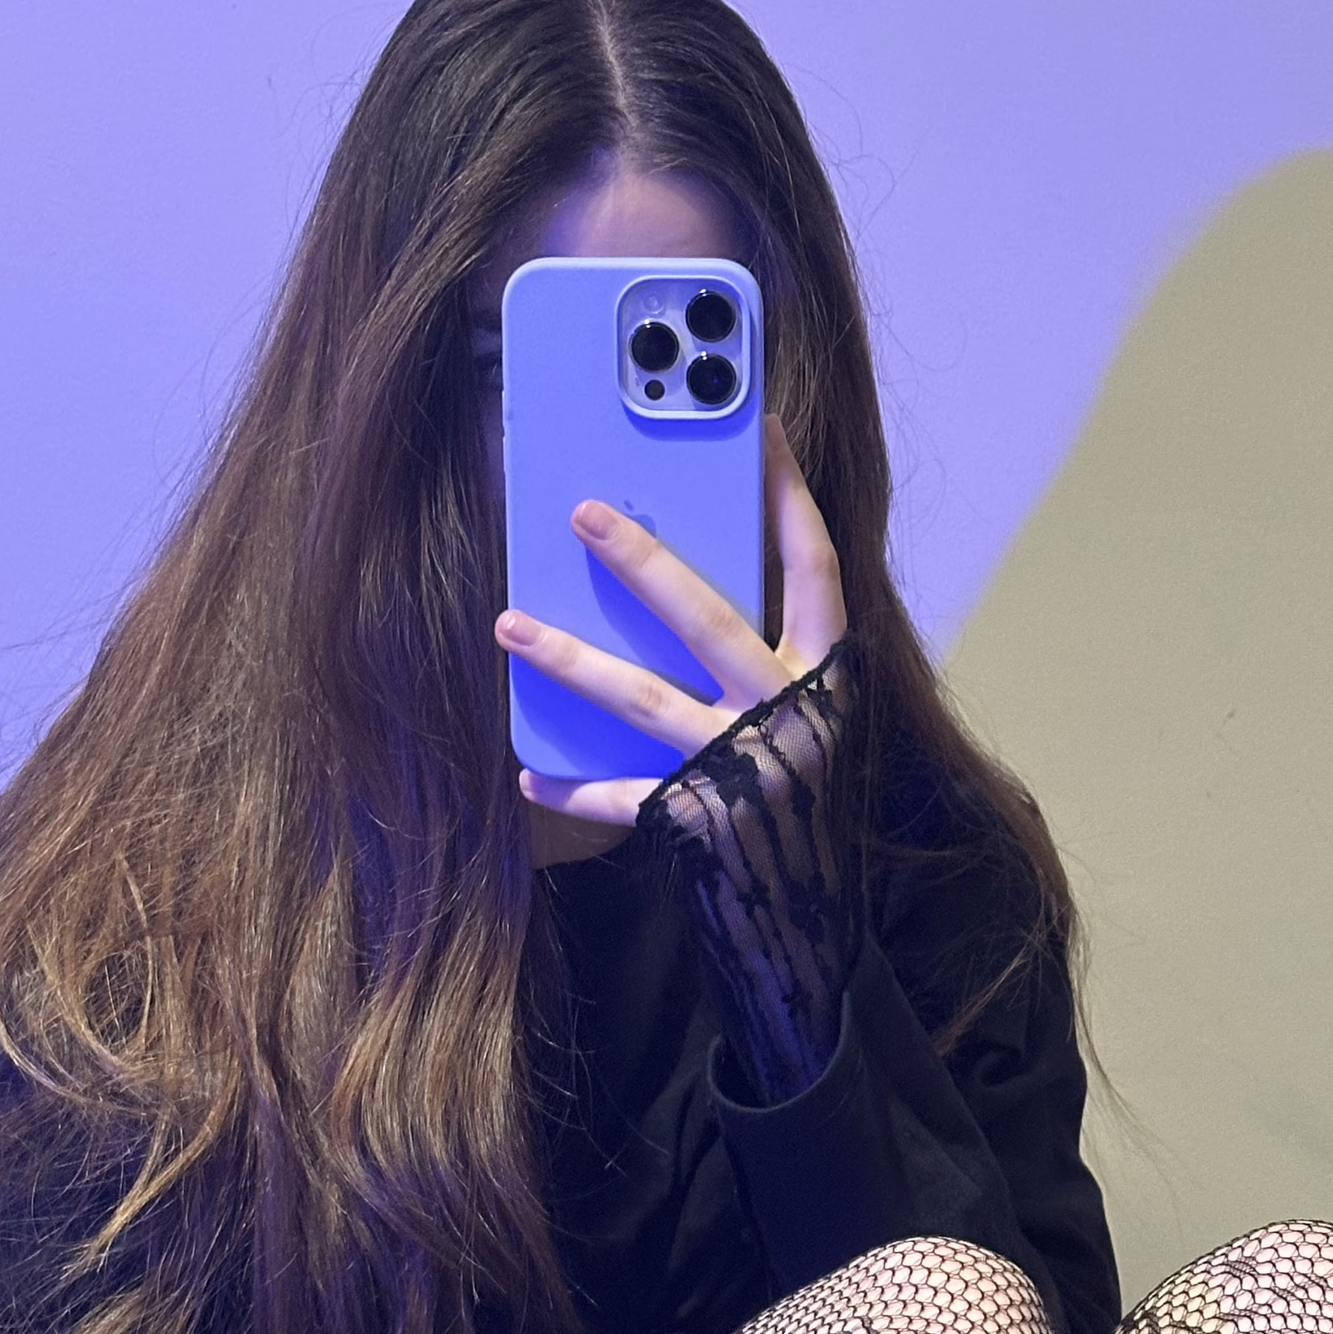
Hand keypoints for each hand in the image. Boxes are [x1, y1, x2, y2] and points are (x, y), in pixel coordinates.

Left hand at [495, 415, 846, 828]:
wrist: (805, 902)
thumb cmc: (798, 782)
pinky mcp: (696, 816)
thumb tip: (688, 565)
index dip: (789, 499)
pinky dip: (572, 787)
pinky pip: (620, 798)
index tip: (758, 431)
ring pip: (644, 699)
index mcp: (823, 672)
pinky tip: (526, 772)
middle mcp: (784, 713)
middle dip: (643, 563)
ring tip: (509, 624)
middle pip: (708, 620)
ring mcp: (736, 765)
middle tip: (583, 513)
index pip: (812, 567)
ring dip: (571, 659)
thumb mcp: (807, 705)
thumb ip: (769, 642)